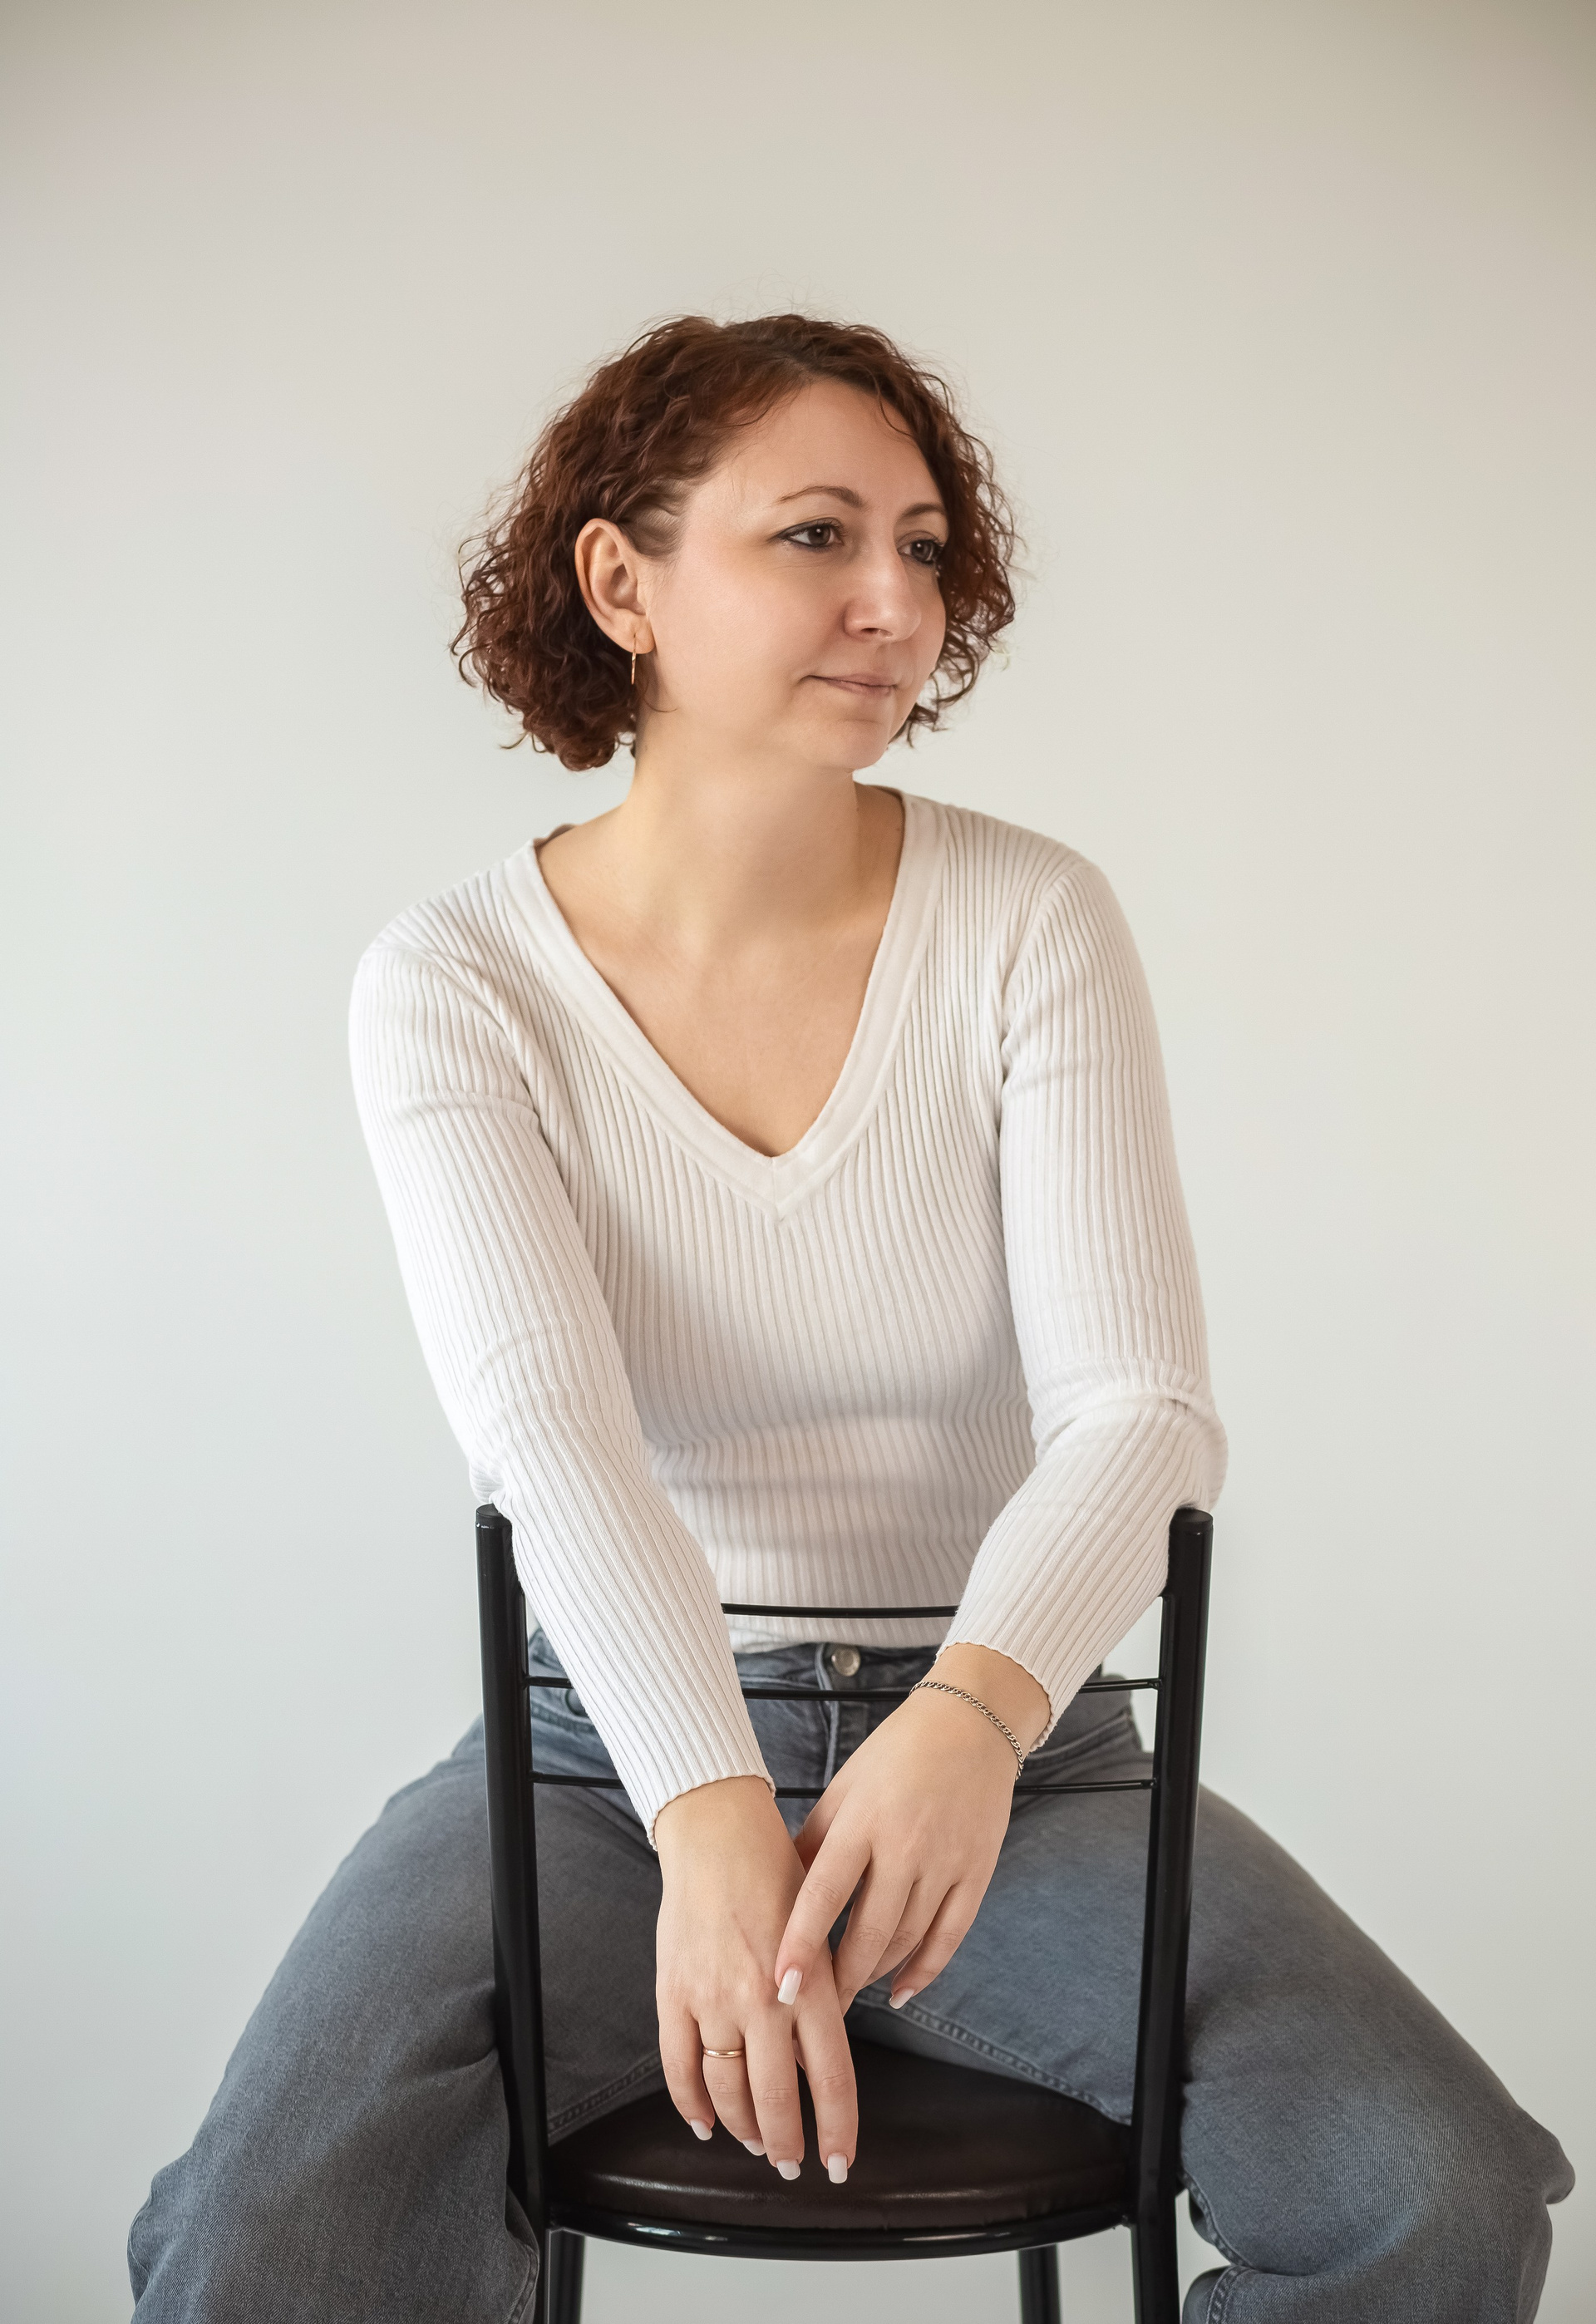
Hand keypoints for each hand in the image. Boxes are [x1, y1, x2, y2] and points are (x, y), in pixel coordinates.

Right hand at [654, 1776, 857, 2182]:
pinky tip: (704, 2121)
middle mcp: (763, 1996)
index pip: (832, 2075)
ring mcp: (713, 1997)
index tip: (838, 2163)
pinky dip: (690, 2103)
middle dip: (786, 2142)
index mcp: (810, 1983)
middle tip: (792, 2163)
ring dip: (742, 2127)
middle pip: (776, 2096)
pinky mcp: (674, 1991)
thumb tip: (817, 2065)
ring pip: (727, 2089)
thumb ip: (822, 1999)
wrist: (718, 1832)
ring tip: (754, 2142)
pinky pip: (678, 2065)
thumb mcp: (819, 1935)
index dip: (836, 2128)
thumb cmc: (775, 1873)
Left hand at [777, 1646, 1049, 2013]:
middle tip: (817, 2009)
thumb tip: (778, 1894)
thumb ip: (815, 1840)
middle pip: (869, 1931)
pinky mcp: (977, 1873)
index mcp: (863, 1820)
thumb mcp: (844, 1788)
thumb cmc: (895, 1754)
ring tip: (851, 1992)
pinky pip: (949, 1937)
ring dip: (876, 1974)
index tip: (780, 1985)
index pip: (825, 1893)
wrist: (971, 1724)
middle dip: (841, 1979)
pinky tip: (902, 1991)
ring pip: (908, 1940)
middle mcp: (906, 1845)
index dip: (802, 1942)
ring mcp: (946, 1862)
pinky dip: (925, 1971)